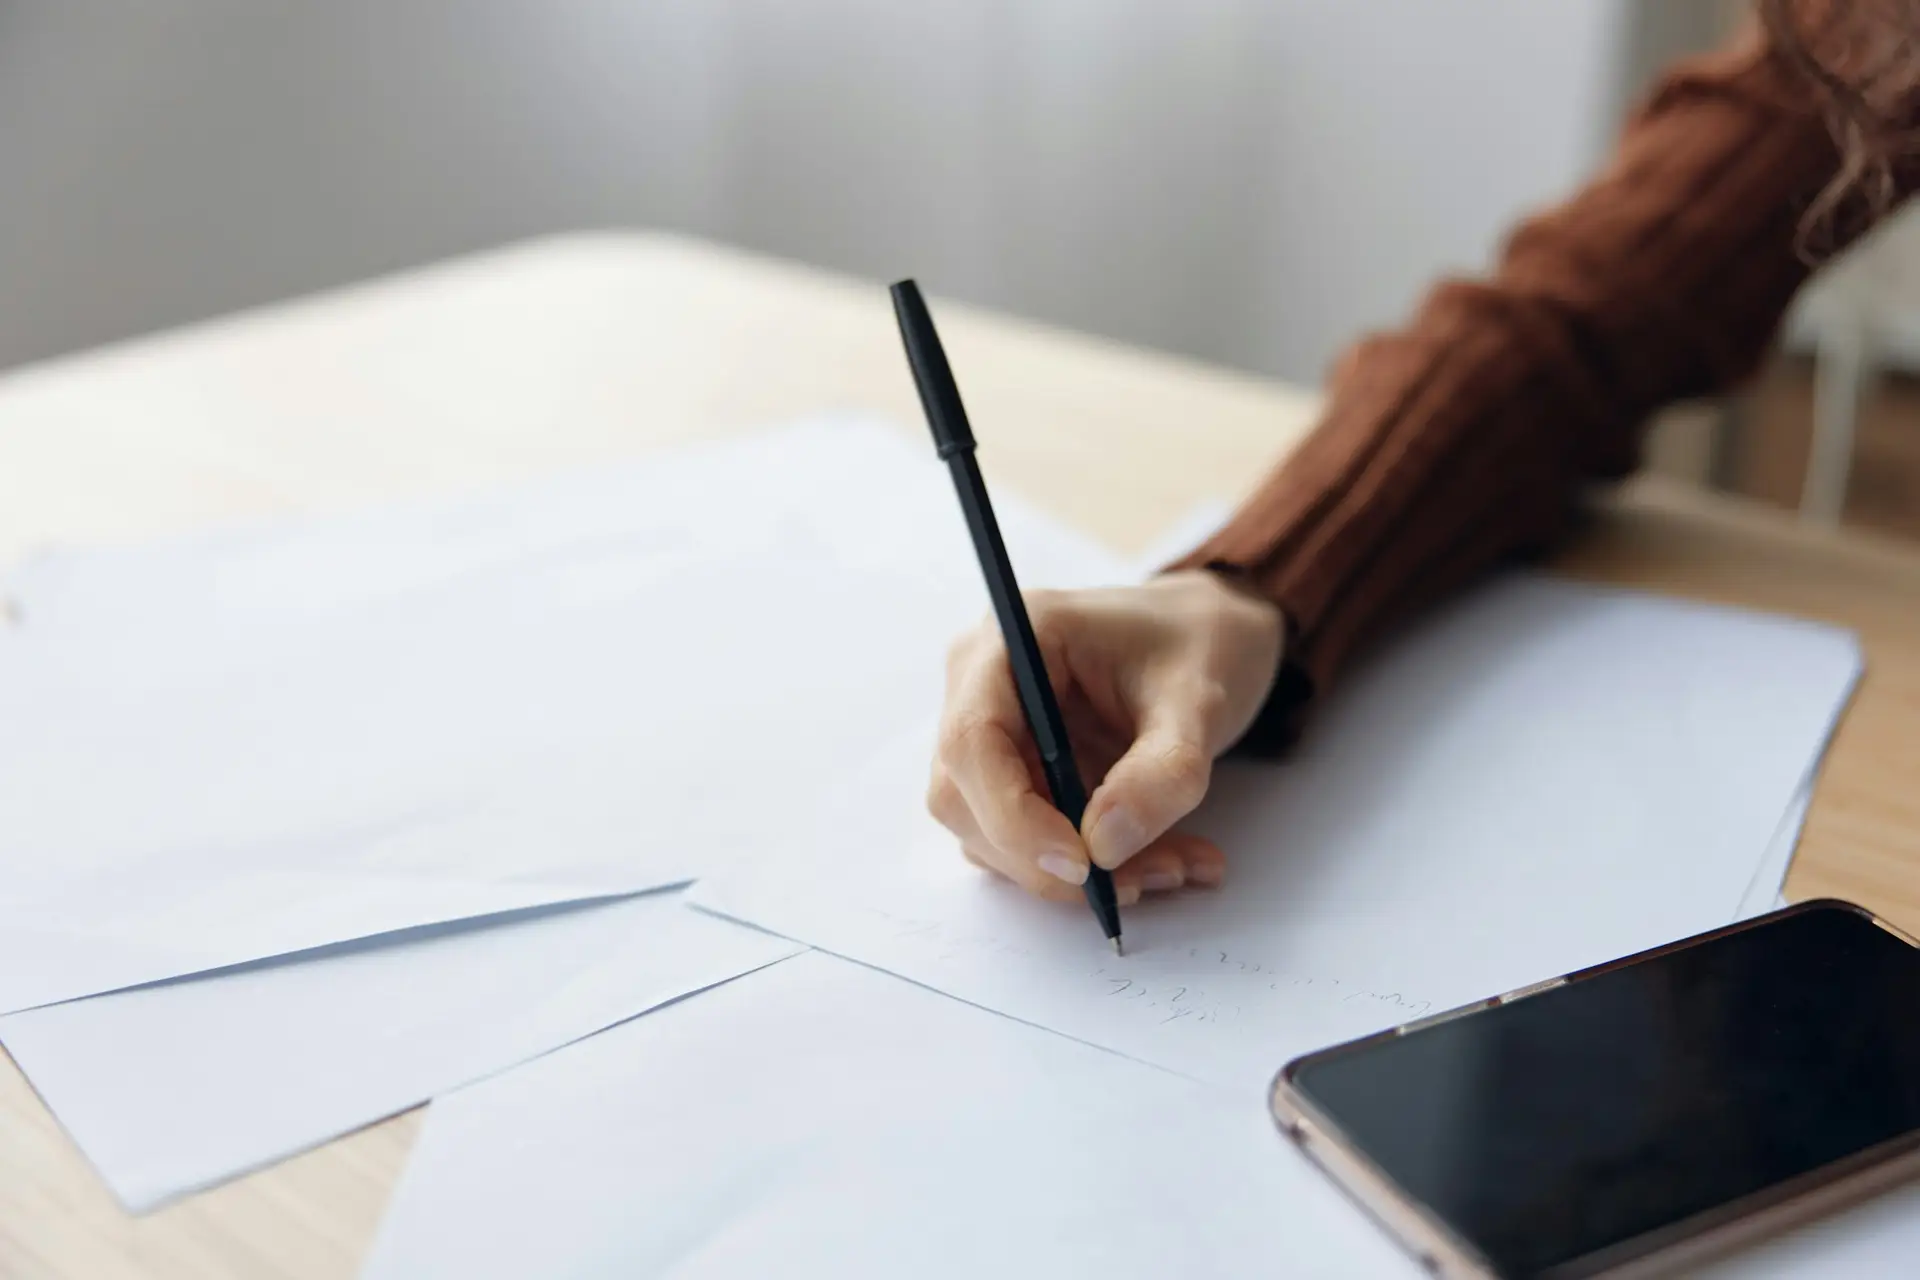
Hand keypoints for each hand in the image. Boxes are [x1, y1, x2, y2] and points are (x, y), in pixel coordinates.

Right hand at [928, 569, 1283, 903]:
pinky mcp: (1015, 771)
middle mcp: (982, 682)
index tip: (1082, 864)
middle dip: (1045, 859)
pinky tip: (1161, 859)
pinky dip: (1091, 867)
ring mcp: (994, 730)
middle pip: (966, 797)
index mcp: (1015, 637)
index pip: (972, 740)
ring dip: (1075, 873)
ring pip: (992, 832)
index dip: (1012, 815)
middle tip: (1139, 882)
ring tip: (1175, 866)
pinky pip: (1027, 839)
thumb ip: (1161, 772)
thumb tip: (1104, 847)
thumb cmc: (1200, 641)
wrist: (1212, 636)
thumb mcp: (1199, 701)